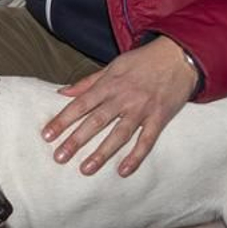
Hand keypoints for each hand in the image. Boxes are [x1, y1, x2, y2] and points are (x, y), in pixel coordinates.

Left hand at [40, 37, 198, 176]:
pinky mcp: (159, 118)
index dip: (63, 120)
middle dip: (76, 140)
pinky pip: (147, 140)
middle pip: (96, 122)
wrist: (179, 57)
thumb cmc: (143, 61)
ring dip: (102, 153)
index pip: (80, 104)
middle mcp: (123, 98)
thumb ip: (88, 82)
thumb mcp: (112, 66)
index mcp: (109, 85)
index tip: (47, 135)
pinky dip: (136, 156)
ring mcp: (142, 109)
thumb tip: (62, 92)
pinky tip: (123, 171)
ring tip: (86, 169)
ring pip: (119, 134)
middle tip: (59, 157)